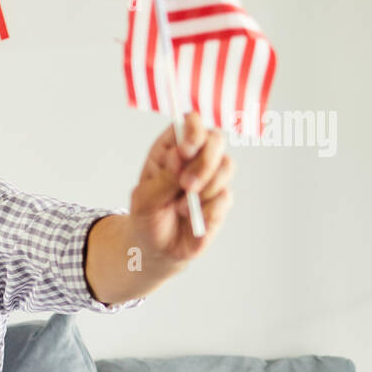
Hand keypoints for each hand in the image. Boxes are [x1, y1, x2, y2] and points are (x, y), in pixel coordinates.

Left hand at [128, 111, 234, 263]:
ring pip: (227, 165)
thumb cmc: (146, 218)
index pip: (190, 122)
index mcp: (171, 149)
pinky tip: (190, 218)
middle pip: (216, 139)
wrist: (156, 249)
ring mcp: (211, 178)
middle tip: (185, 185)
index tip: (185, 151)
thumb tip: (180, 158)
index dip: (193, 130)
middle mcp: (195, 159)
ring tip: (180, 207)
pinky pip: (225, 196)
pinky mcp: (222, 199)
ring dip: (204, 188)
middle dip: (204, 162)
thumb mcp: (144, 198)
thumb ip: (163, 177)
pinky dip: (206, 209)